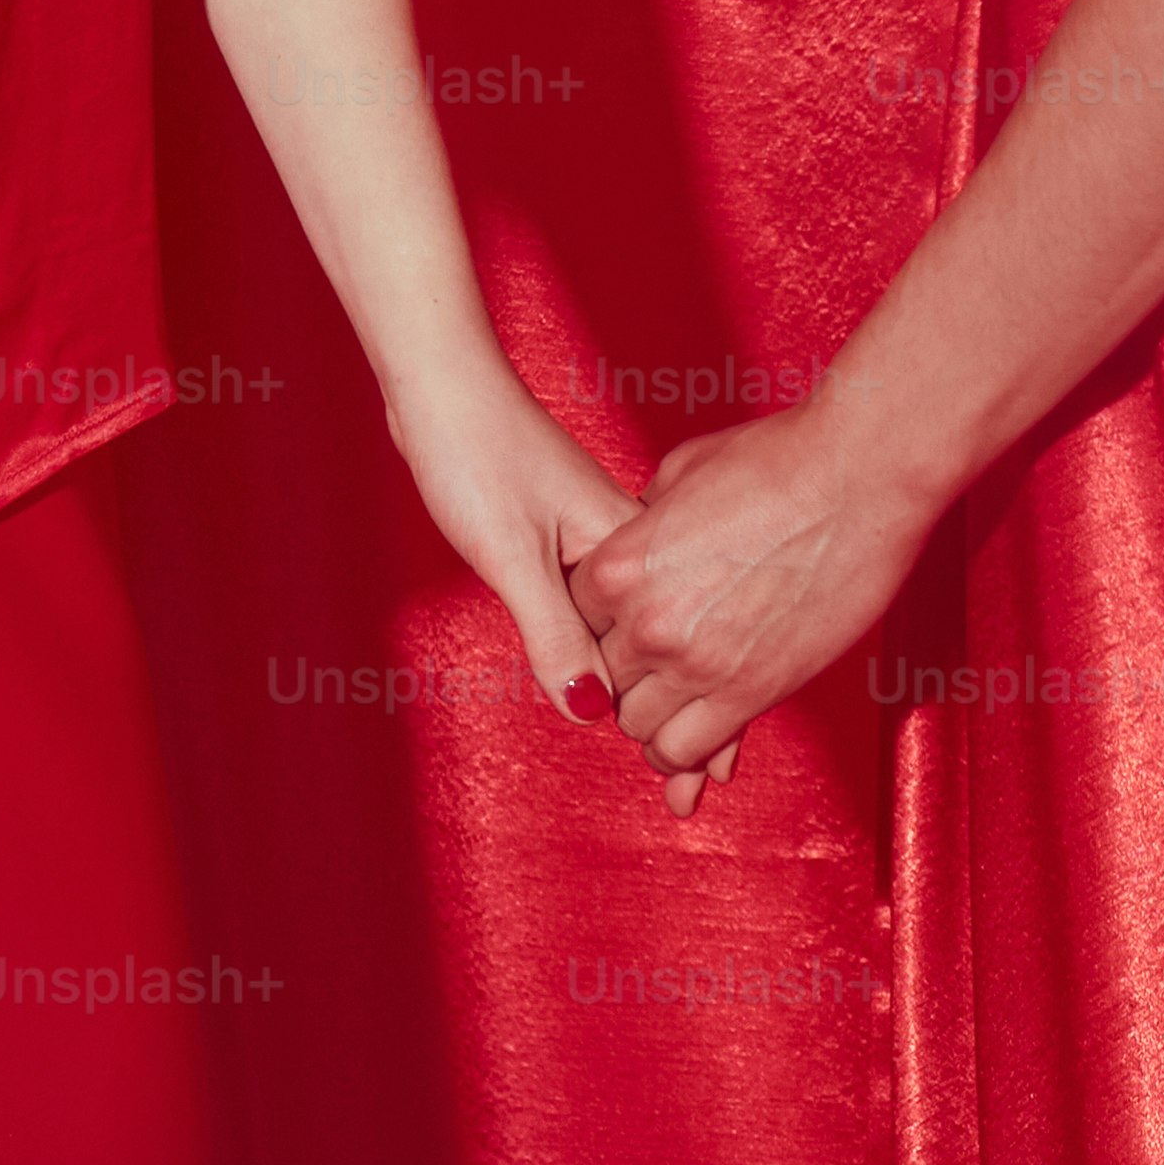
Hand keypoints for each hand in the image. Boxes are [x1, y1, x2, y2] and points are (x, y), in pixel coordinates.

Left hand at [382, 372, 679, 798]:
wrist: (447, 383)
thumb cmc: (475, 456)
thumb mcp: (512, 554)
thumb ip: (553, 631)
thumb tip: (590, 712)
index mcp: (628, 545)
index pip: (670, 649)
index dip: (695, 711)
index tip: (716, 772)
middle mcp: (633, 542)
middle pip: (673, 642)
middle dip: (694, 710)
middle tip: (708, 782)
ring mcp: (608, 536)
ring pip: (654, 624)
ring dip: (669, 683)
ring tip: (692, 742)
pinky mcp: (580, 532)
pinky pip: (629, 604)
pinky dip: (637, 646)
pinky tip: (640, 662)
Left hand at [566, 405, 939, 788]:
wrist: (861, 472)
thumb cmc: (783, 458)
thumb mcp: (684, 472)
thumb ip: (646, 518)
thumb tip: (640, 536)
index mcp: (620, 564)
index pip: (577, 625)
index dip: (602, 627)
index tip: (626, 627)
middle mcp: (646, 621)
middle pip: (605, 679)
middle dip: (628, 672)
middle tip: (659, 661)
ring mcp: (696, 661)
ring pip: (639, 728)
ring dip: (653, 717)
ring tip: (678, 701)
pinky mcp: (751, 690)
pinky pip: (687, 750)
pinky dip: (683, 753)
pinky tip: (698, 736)